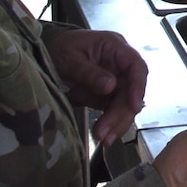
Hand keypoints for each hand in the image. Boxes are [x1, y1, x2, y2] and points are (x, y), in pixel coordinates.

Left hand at [46, 28, 148, 146]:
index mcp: (115, 47)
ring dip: (116, 123)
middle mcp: (120, 64)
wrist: (48, 53)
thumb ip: (89, 72)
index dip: (138, 87)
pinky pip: (114, 110)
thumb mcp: (70, 58)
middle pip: (130, 91)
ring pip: (125, 104)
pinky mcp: (109, 94)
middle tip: (105, 132)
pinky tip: (103, 135)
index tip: (134, 107)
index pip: (136, 66)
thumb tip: (110, 86)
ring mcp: (116, 79)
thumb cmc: (60, 48)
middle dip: (120, 113)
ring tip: (103, 138)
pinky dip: (110, 123)